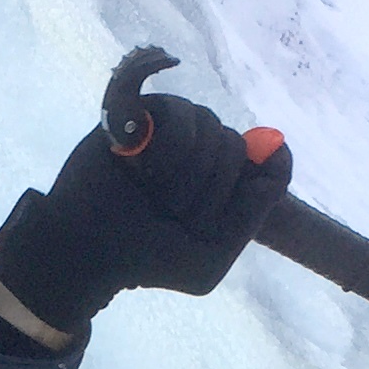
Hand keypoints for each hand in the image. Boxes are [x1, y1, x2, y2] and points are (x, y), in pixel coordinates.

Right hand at [0, 94, 293, 337]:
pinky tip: (141, 168)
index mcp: (221, 184)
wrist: (89, 251)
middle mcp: (201, 151)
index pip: (261, 161)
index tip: (232, 197)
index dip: (254, 177)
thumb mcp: (213, 252)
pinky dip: (168, 150)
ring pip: (211, 128)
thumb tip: (279, 151)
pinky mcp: (142, 109)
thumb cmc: (149, 259)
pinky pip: (180, 116)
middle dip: (207, 191)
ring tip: (151, 192)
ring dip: (183, 175)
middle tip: (171, 212)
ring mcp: (171, 127)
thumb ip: (254, 210)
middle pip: (234, 147)